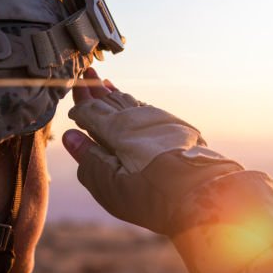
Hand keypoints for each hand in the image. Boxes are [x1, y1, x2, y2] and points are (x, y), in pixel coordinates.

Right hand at [63, 68, 242, 234]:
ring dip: (117, 94)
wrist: (202, 194)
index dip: (80, 106)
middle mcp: (138, 118)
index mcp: (117, 129)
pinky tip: (134, 105)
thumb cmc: (152, 196)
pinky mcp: (178, 128)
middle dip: (97, 91)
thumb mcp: (110, 185)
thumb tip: (70, 137)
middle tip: (88, 76)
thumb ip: (89, 159)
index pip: (91, 111)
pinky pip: (149, 110)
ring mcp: (160, 121)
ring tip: (107, 85)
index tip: (73, 100)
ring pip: (132, 103)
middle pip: (112, 101)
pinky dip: (136, 105)